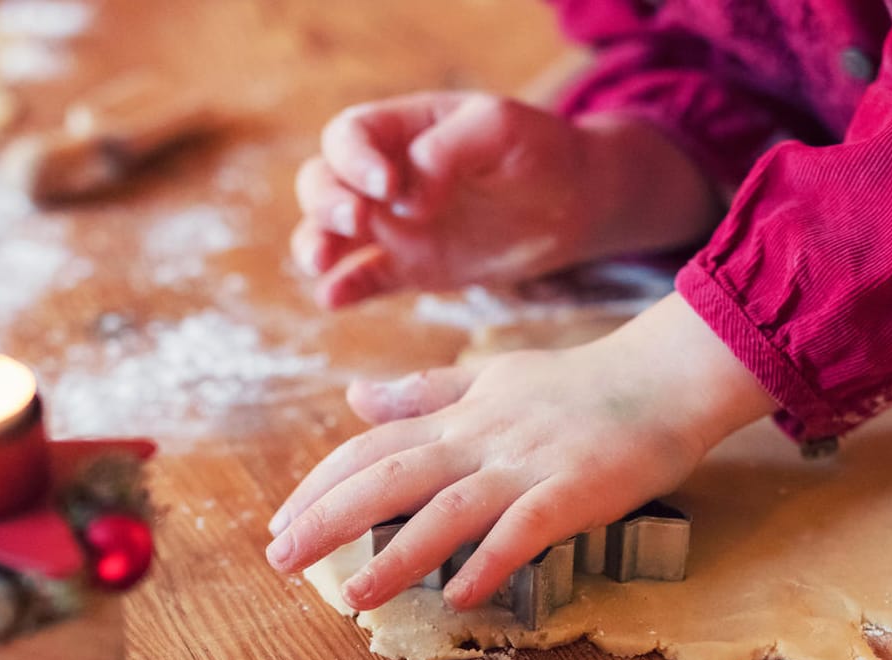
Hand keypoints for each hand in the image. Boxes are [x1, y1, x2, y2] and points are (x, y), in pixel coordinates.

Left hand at [266, 294, 775, 609]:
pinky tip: (459, 596)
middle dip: (329, 518)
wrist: (666, 376)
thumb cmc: (579, 384)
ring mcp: (527, 464)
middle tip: (281, 560)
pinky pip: (525, 528)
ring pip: (448, 508)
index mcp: (458, 417)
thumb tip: (353, 397)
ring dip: (397, 554)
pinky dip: (490, 560)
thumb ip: (423, 395)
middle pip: (390, 476)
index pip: (371, 448)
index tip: (279, 523)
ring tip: (354, 597)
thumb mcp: (491, 378)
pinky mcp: (575, 489)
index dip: (320, 485)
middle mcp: (481, 438)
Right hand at [291, 92, 721, 307]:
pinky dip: (343, 289)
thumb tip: (405, 200)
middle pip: (323, 183)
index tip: (387, 185)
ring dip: (316, 246)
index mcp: (401, 130)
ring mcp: (394, 225)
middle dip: (326, 203)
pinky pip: (363, 279)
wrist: (575, 202)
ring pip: (330, 234)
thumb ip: (448, 153)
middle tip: (355, 222)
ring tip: (321, 263)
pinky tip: (334, 299)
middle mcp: (385, 177)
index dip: (353, 160)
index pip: (348, 137)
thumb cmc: (539, 150)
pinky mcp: (410, 268)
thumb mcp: (500, 129)